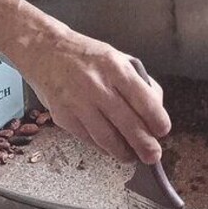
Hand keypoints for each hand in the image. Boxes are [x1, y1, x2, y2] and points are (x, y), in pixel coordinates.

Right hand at [17, 28, 170, 163]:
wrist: (44, 51)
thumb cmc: (86, 56)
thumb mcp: (117, 58)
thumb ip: (138, 82)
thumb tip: (156, 109)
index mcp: (116, 68)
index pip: (144, 100)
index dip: (157, 120)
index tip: (163, 131)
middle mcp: (97, 86)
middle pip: (128, 124)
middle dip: (145, 144)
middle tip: (153, 156)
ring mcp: (78, 103)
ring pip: (107, 137)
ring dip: (124, 152)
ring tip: (132, 157)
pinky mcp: (63, 117)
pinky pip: (89, 139)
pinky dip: (103, 147)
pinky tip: (111, 148)